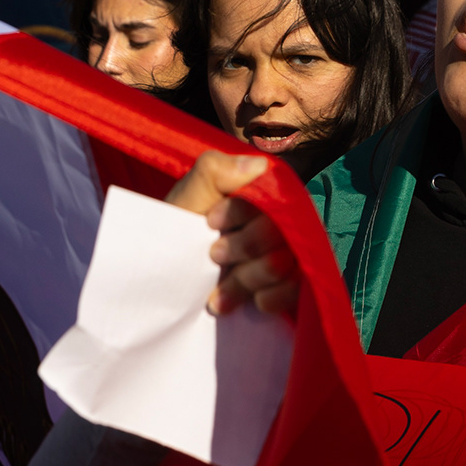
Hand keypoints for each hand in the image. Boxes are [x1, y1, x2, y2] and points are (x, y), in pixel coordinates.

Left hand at [165, 151, 298, 317]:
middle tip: (214, 254)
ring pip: (283, 263)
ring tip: (219, 287)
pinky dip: (269, 297)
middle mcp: (280, 216)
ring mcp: (288, 250)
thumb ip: (214, 171)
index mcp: (259, 189)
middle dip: (241, 248)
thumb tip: (259, 164)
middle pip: (278, 231)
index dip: (239, 211)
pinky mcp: (291, 281)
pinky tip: (248, 300)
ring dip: (246, 278)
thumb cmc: (177, 231)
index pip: (270, 193)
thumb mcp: (187, 197)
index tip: (210, 221)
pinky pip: (295, 288)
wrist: (169, 277)